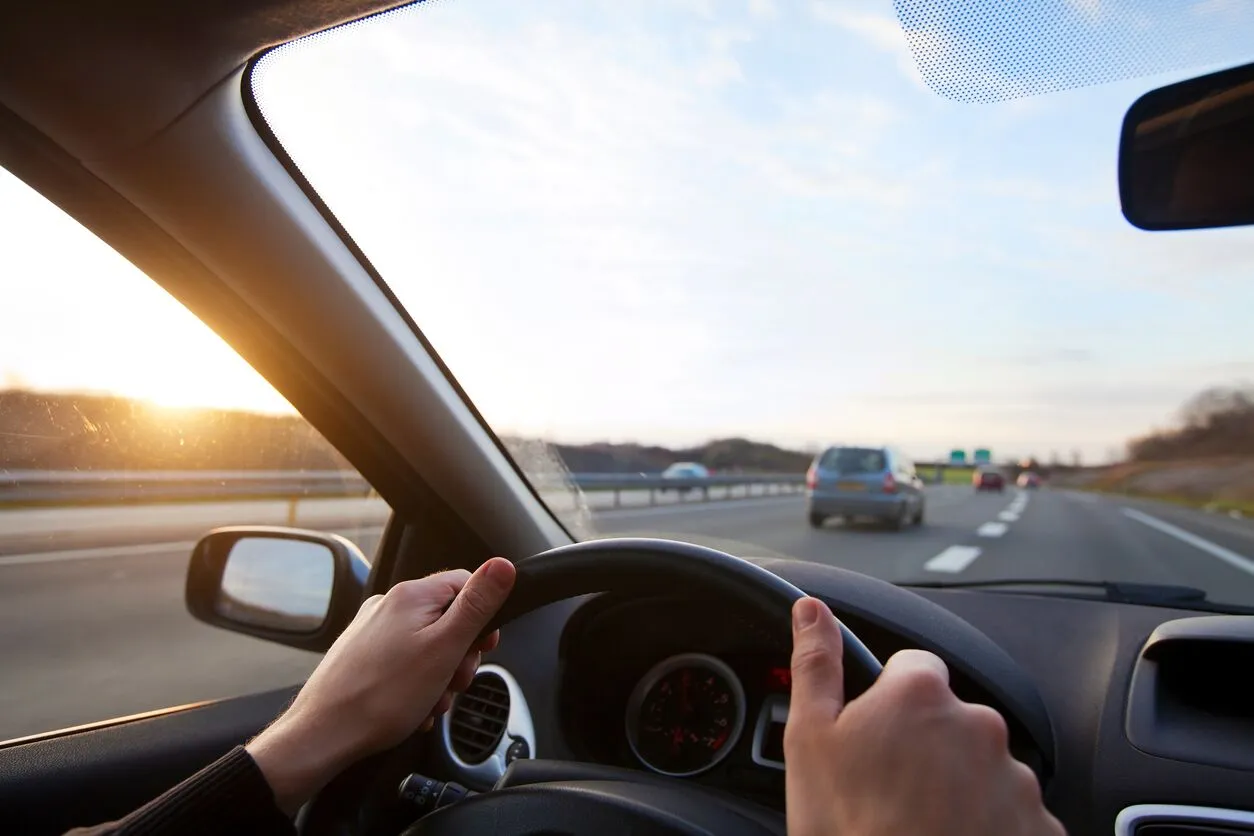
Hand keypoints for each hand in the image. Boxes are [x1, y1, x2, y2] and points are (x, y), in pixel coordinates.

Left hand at [246, 556, 516, 813]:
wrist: (324, 734)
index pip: (465, 584)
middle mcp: (388, 605)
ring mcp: (372, 630)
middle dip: (459, 654)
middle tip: (454, 682)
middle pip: (447, 618)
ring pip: (426, 645)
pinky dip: (416, 684)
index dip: (482, 617)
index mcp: (411, 595)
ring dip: (439, 675)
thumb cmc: (382, 696)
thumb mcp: (446, 648)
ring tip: (430, 702)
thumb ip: (477, 605)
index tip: (484, 647)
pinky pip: (404, 662)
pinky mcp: (361, 655)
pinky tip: (412, 708)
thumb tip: (503, 565)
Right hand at [784, 597, 1064, 835]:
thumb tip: (811, 610)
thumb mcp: (810, 740)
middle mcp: (978, 726)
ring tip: (918, 825)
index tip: (873, 738)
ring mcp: (1015, 780)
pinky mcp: (1039, 828)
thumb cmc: (849, 829)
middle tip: (889, 791)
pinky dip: (988, 826)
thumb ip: (817, 665)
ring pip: (981, 768)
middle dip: (925, 746)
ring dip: (957, 788)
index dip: (888, 701)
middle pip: (950, 719)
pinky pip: (1012, 815)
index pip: (912, 668)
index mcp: (921, 695)